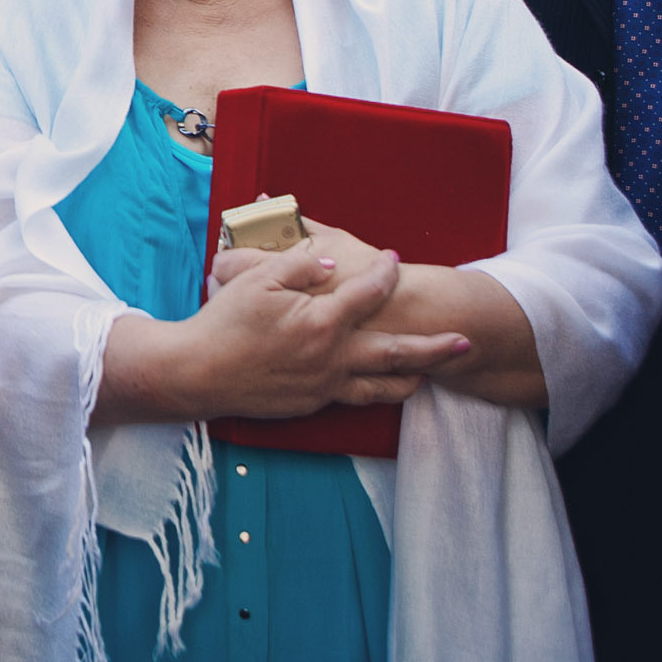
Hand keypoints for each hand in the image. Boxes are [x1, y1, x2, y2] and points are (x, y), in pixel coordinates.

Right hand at [100, 239, 469, 424]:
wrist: (196, 373)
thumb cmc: (223, 323)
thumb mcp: (255, 280)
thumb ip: (298, 264)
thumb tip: (332, 262)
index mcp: (321, 321)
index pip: (369, 292)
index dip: (385, 272)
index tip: (394, 259)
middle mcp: (332, 357)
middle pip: (397, 352)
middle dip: (434, 346)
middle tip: (465, 341)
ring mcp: (323, 385)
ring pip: (382, 386)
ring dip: (411, 377)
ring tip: (430, 371)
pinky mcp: (310, 403)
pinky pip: (353, 397)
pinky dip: (374, 391)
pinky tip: (378, 385)